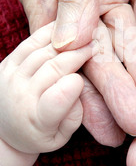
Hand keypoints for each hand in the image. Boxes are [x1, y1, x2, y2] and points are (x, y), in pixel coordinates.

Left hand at [0, 22, 91, 152]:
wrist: (7, 131)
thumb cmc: (42, 134)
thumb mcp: (62, 136)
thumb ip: (75, 114)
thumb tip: (78, 84)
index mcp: (38, 120)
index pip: (57, 98)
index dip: (76, 84)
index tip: (90, 76)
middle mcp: (21, 97)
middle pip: (53, 68)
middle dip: (79, 54)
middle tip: (97, 46)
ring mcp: (11, 78)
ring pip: (42, 51)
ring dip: (67, 41)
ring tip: (86, 35)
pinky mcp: (6, 64)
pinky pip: (29, 42)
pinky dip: (49, 33)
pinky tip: (65, 29)